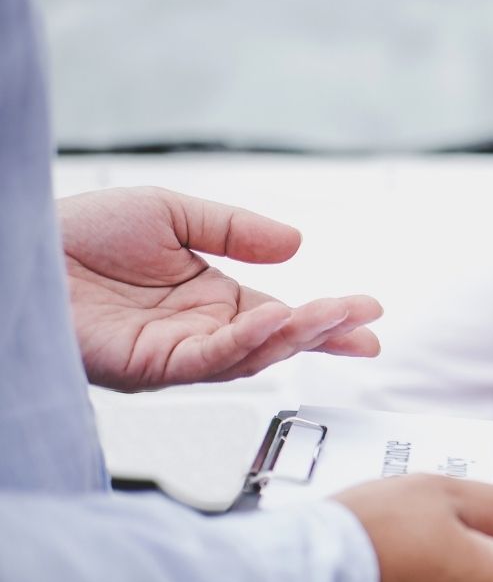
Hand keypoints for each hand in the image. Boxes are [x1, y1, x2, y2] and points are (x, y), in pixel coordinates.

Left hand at [58, 187, 381, 390]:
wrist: (19, 244)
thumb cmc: (77, 233)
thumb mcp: (173, 214)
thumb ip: (235, 230)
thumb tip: (295, 245)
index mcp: (209, 302)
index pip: (281, 317)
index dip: (326, 318)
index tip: (368, 313)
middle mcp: (198, 334)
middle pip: (277, 343)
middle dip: (326, 334)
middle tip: (368, 325)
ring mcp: (176, 355)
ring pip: (251, 356)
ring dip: (298, 337)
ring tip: (337, 316)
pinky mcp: (150, 367)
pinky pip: (209, 360)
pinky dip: (247, 342)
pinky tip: (275, 321)